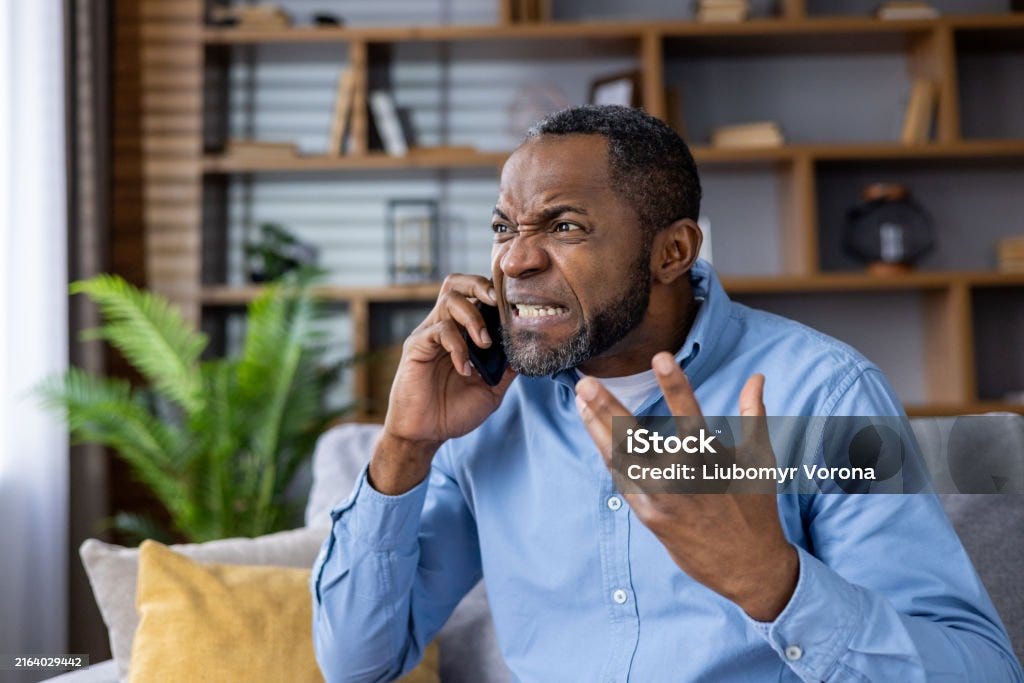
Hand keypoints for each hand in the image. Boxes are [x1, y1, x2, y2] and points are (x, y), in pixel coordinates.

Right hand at [371, 274, 516, 494]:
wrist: (426, 434)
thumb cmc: (454, 411)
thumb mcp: (492, 389)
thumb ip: (507, 368)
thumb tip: (530, 350)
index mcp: (461, 332)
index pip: (474, 295)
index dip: (494, 292)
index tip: (514, 306)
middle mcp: (443, 327)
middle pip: (456, 283)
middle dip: (480, 286)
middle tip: (497, 304)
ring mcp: (428, 335)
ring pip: (449, 300)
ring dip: (473, 318)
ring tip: (484, 344)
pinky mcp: (416, 347)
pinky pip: (439, 331)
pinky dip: (458, 347)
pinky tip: (465, 369)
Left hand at [574, 352, 797, 621]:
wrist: (748, 567)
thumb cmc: (756, 509)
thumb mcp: (760, 459)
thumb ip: (754, 414)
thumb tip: (756, 377)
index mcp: (710, 458)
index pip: (690, 411)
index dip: (675, 383)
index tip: (661, 356)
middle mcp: (680, 477)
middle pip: (635, 437)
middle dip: (608, 409)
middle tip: (586, 384)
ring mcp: (660, 498)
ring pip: (619, 459)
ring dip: (597, 429)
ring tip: (581, 402)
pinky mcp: (649, 516)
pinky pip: (622, 480)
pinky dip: (608, 456)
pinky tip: (595, 433)